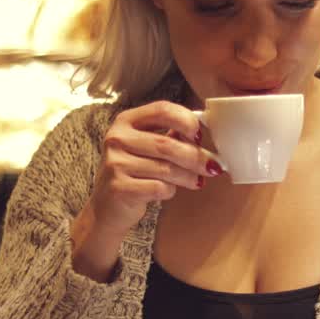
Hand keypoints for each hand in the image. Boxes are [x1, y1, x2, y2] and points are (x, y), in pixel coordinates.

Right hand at [71, 100, 222, 280]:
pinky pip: (159, 188)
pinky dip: (170, 191)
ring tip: (198, 181)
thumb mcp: (146, 148)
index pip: (162, 110)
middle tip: (213, 166)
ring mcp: (115, 164)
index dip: (186, 120)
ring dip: (188, 177)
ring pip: (166, 169)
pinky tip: (169, 191)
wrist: (106, 208)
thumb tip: (204, 131)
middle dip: (195, 156)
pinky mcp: (119, 188)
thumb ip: (171, 135)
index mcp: (126, 121)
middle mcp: (117, 138)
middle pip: (167, 144)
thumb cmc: (134, 174)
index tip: (200, 135)